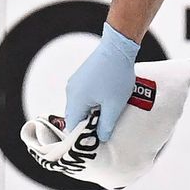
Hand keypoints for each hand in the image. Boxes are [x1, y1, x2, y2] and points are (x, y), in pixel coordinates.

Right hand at [57, 25, 143, 162]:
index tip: (93, 143)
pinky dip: (91, 103)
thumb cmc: (116, 76)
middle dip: (86, 125)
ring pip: (79, 106)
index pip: (72, 126)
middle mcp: (71, 91)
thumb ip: (106, 125)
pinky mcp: (82, 76)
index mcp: (75, 100)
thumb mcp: (114, 106)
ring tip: (105, 118)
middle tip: (100, 133)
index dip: (82, 137)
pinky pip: (83, 95)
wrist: (118, 47)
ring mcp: (75, 82)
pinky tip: (105, 104)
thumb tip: (101, 138)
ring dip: (90, 113)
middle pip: (74, 116)